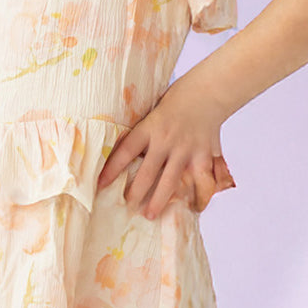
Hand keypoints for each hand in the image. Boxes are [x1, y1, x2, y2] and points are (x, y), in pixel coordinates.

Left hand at [96, 81, 235, 217]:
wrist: (208, 92)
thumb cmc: (177, 100)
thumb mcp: (153, 112)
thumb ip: (144, 132)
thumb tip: (127, 156)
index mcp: (150, 127)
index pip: (126, 151)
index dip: (112, 169)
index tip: (100, 185)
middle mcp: (166, 140)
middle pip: (148, 173)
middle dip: (135, 193)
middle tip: (127, 207)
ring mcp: (186, 150)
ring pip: (170, 181)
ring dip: (159, 200)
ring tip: (150, 214)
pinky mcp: (204, 156)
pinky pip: (201, 181)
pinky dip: (199, 197)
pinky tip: (193, 209)